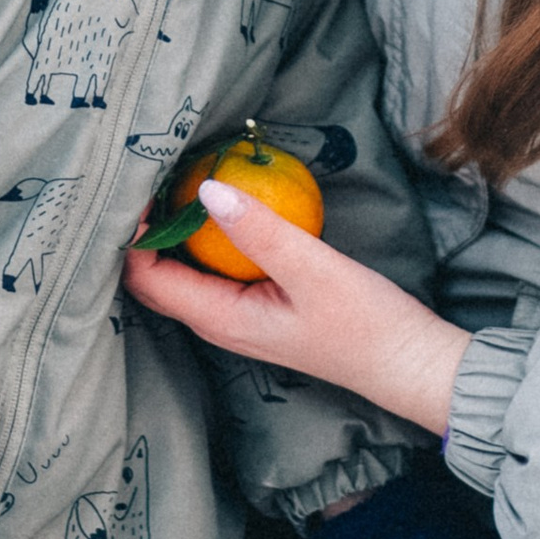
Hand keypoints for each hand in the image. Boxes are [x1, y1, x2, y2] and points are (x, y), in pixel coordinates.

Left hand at [123, 183, 469, 434]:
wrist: (406, 362)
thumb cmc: (364, 323)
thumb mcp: (314, 270)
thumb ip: (260, 230)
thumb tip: (205, 189)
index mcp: (220, 319)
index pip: (147, 279)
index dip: (133, 235)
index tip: (142, 186)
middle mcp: (219, 322)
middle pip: (155, 278)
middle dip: (145, 231)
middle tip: (154, 176)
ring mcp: (238, 316)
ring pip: (183, 273)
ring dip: (174, 232)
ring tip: (178, 180)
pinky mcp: (258, 306)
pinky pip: (213, 270)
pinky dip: (205, 239)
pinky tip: (221, 205)